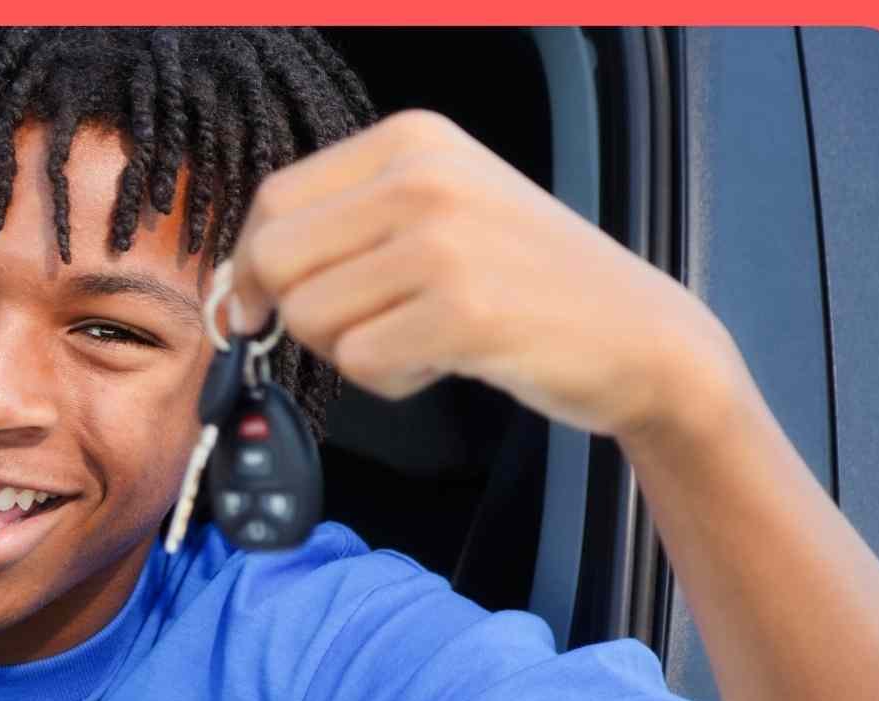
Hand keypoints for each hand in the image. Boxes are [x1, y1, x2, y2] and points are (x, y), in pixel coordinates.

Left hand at [225, 110, 751, 442]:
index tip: (256, 306)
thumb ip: (346, 229)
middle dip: (296, 314)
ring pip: (310, 317)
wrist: (641, 334)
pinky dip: (391, 380)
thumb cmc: (530, 282)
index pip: (274, 200)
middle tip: (354, 332)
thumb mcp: (443, 214)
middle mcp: (423, 178)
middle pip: (275, 259)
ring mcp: (443, 242)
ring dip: (354, 350)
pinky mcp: (462, 311)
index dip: (250, 266)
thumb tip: (237, 287)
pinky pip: (360, 362)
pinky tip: (445, 361)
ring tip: (423, 337)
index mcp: (412, 141)